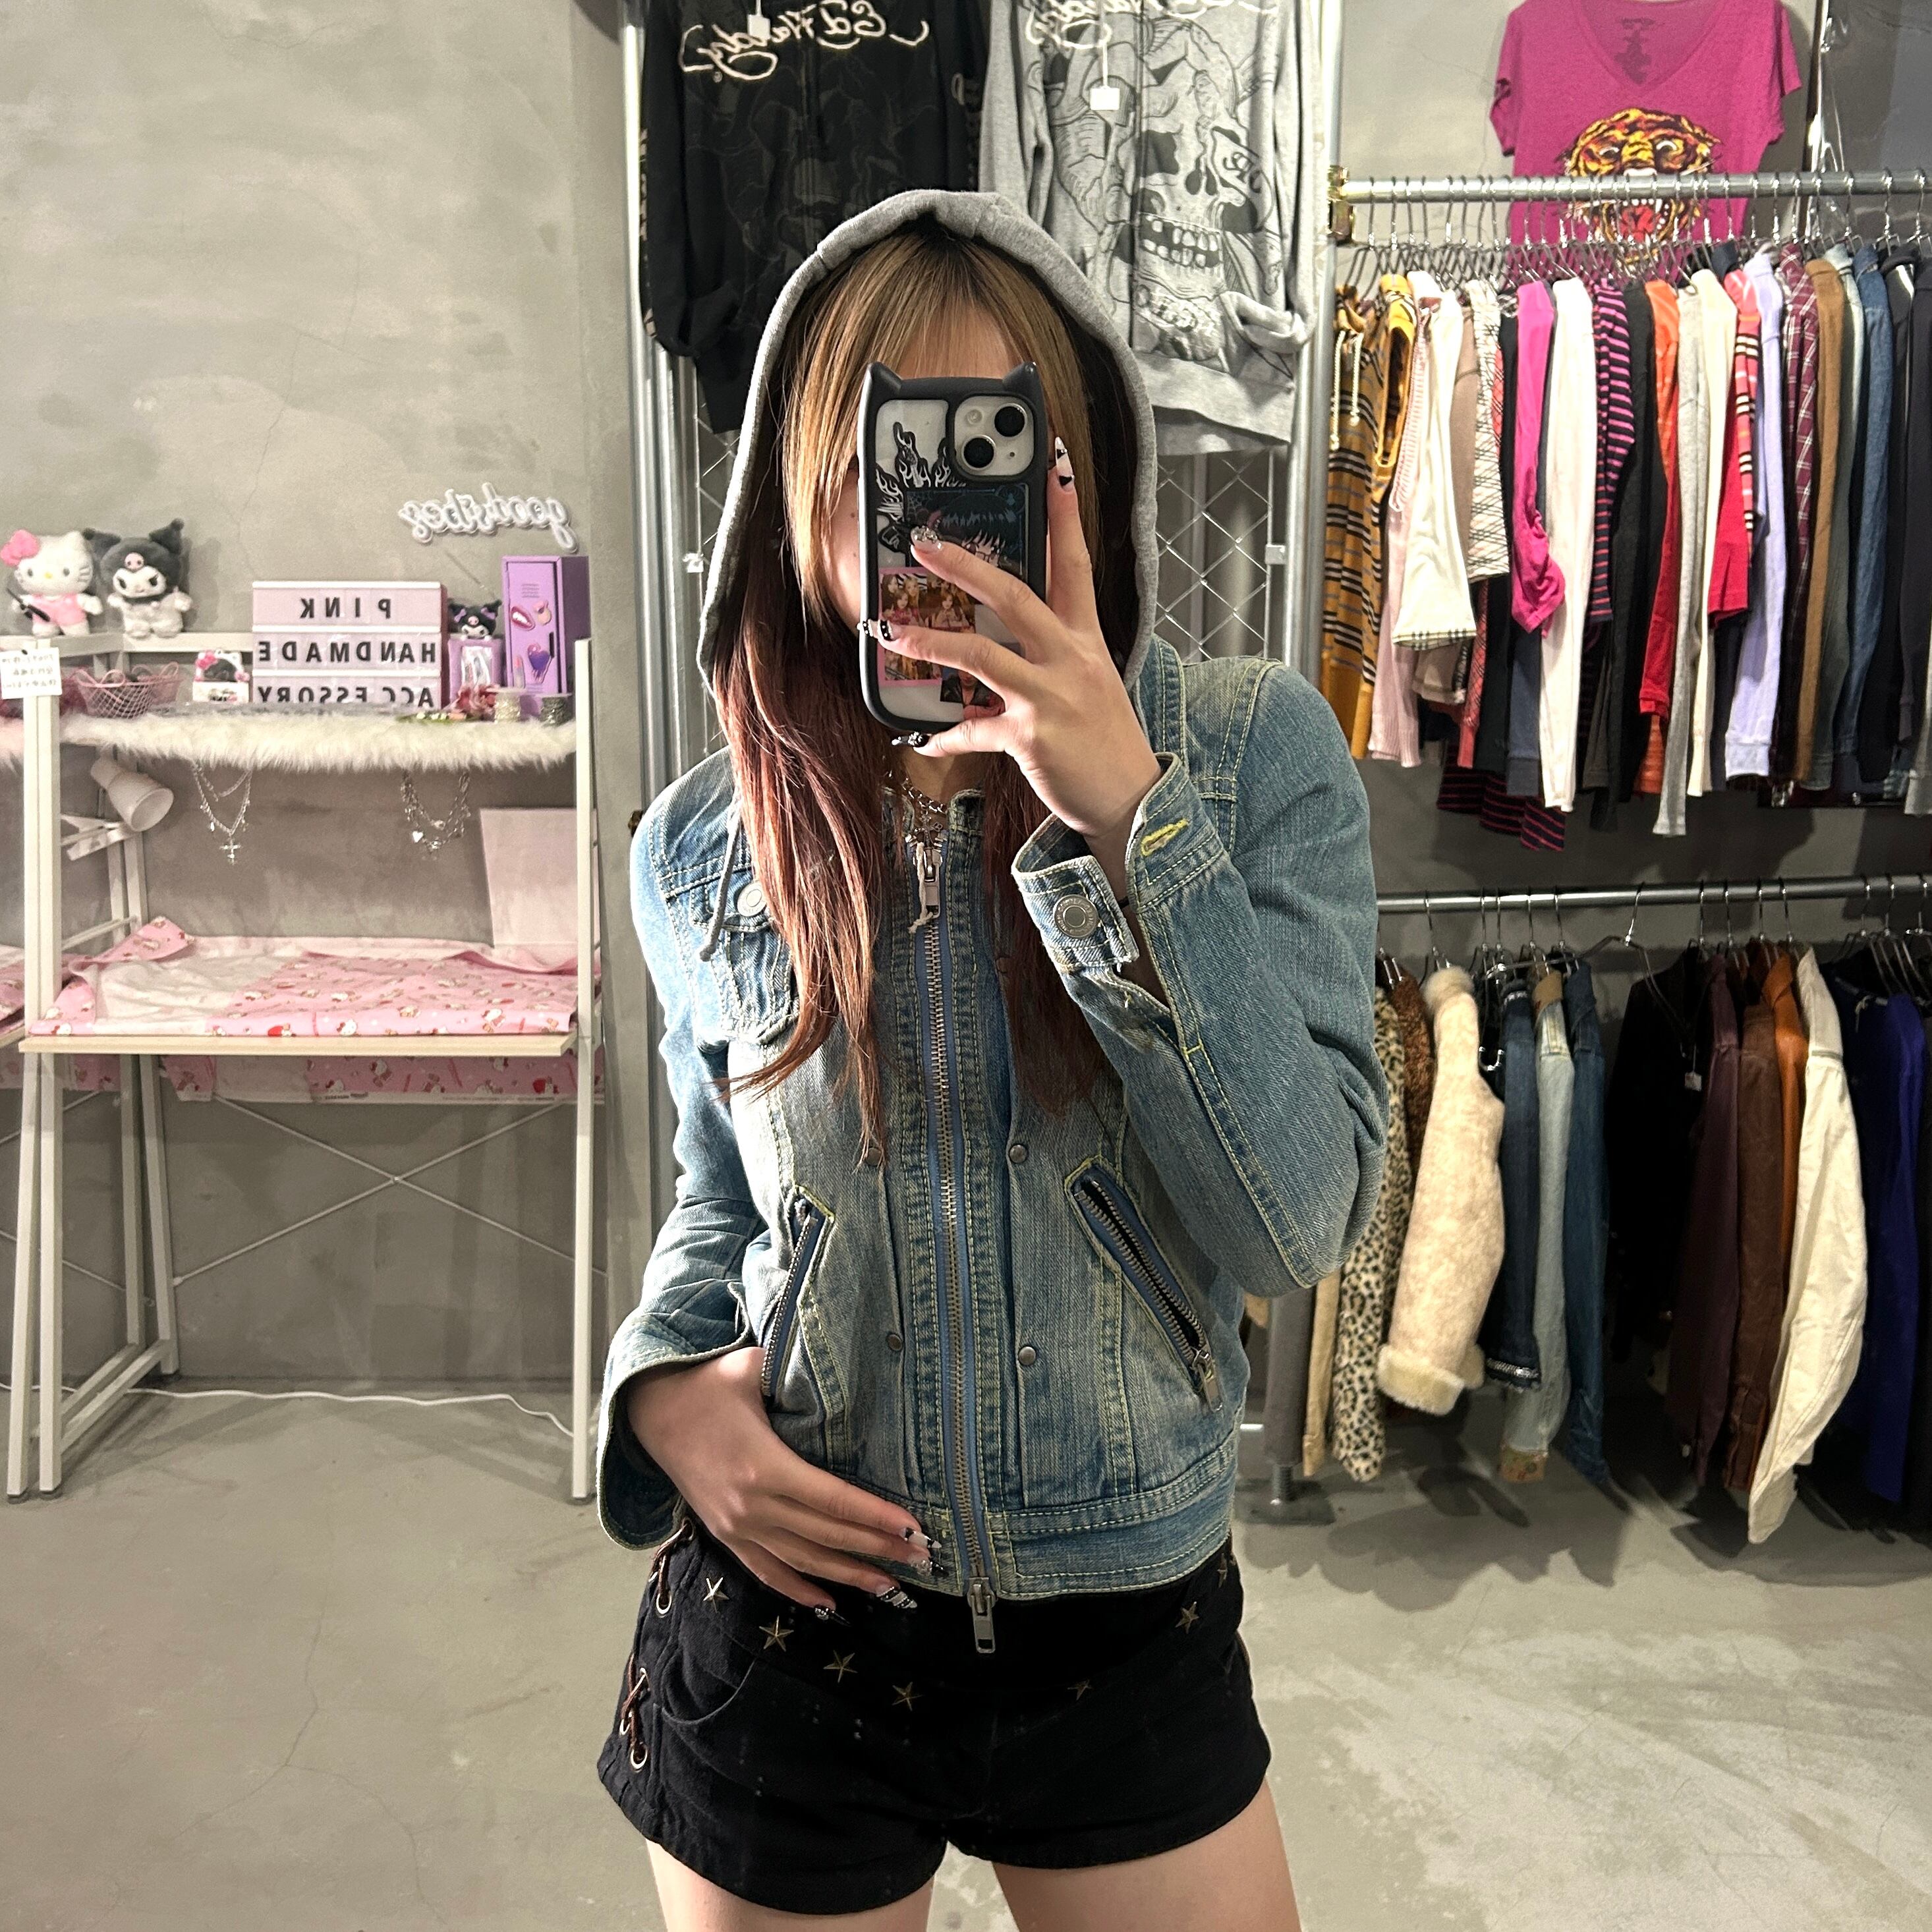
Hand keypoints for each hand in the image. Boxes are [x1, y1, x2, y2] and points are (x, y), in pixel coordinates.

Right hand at [626, 1346, 931, 1610]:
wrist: (653, 1413)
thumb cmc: (709, 1385)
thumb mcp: (752, 1368)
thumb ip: (795, 1375)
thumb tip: (842, 1369)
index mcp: (765, 1466)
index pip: (834, 1500)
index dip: (876, 1517)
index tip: (913, 1529)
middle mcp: (753, 1506)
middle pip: (828, 1537)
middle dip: (878, 1550)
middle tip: (922, 1559)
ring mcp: (738, 1527)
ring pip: (804, 1562)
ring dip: (849, 1576)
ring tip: (892, 1586)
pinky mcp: (726, 1535)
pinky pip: (768, 1572)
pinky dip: (800, 1590)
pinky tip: (831, 1603)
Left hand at [877, 435, 1161, 847]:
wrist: (1131, 800)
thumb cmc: (1104, 739)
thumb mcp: (1089, 682)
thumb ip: (1051, 653)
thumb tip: (1001, 636)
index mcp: (1085, 640)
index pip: (1075, 563)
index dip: (1064, 513)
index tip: (1055, 464)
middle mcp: (1070, 660)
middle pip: (1016, 596)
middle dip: (966, 566)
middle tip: (926, 545)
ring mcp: (1051, 697)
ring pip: (983, 656)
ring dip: (933, 643)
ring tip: (895, 636)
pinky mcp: (1031, 736)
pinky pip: (975, 729)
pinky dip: (946, 735)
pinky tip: (924, 740)